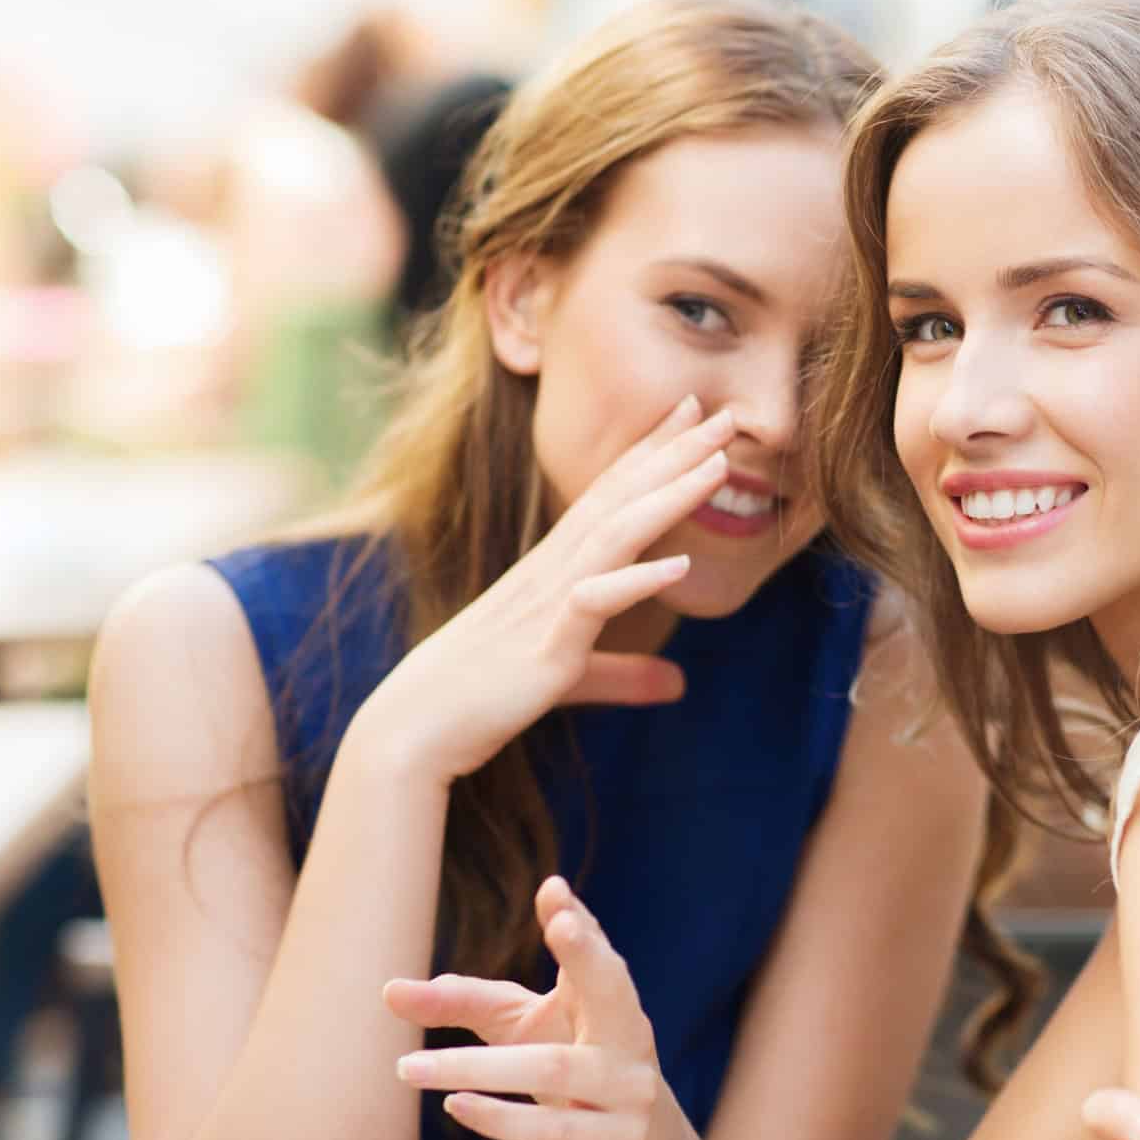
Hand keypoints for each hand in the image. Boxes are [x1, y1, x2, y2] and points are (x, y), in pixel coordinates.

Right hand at [357, 394, 733, 782]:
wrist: (415, 728)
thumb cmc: (483, 696)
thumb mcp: (570, 679)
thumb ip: (624, 675)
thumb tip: (678, 685)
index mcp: (555, 568)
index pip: (609, 494)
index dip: (652, 451)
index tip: (692, 411)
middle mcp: (553, 570)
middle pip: (621, 496)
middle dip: (675, 451)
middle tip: (724, 412)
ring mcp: (548, 601)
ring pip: (617, 532)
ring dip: (669, 495)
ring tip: (720, 464)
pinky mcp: (546, 645)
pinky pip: (594, 602)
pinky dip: (637, 581)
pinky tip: (681, 566)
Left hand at [386, 877, 694, 1139]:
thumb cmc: (574, 1068)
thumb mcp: (523, 1029)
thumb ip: (465, 1003)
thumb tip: (388, 991)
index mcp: (609, 997)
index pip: (595, 951)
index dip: (579, 925)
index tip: (553, 891)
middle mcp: (630, 1033)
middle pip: (611, 987)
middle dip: (589, 954)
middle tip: (562, 924)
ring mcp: (631, 1087)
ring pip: (554, 1069)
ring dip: (478, 1068)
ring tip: (408, 1066)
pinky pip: (555, 1132)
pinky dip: (501, 1119)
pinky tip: (454, 1104)